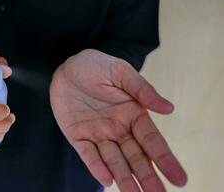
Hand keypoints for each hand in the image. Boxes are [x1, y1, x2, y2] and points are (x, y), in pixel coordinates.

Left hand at [50, 49, 186, 191]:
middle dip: (147, 176)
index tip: (179, 178)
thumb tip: (169, 109)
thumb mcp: (121, 72)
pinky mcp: (78, 136)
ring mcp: (98, 134)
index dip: (165, 159)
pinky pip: (87, 154)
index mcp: (133, 114)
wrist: (67, 67)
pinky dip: (96, 166)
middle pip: (135, 156)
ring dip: (124, 178)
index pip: (152, 141)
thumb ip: (142, 89)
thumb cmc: (97, 66)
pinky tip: (106, 179)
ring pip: (114, 160)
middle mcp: (118, 128)